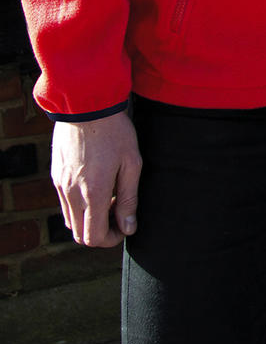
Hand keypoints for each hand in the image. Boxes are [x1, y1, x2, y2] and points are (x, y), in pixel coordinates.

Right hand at [51, 111, 141, 247]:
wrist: (87, 105)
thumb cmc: (115, 132)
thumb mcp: (131, 163)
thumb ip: (129, 198)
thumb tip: (128, 228)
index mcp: (92, 193)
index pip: (94, 237)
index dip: (111, 239)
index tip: (124, 225)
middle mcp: (72, 194)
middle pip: (79, 235)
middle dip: (100, 232)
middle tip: (118, 211)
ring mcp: (61, 185)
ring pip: (70, 221)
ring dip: (89, 219)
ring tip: (108, 197)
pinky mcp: (56, 176)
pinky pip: (65, 204)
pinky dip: (79, 206)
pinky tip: (95, 185)